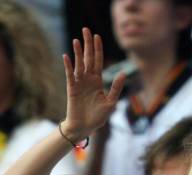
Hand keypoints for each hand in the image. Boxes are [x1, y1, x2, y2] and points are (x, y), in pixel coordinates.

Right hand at [61, 28, 125, 142]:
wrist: (84, 127)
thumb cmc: (98, 117)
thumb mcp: (111, 102)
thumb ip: (116, 88)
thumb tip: (124, 73)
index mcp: (98, 81)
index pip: (98, 61)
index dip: (98, 49)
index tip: (97, 36)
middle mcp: (88, 79)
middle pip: (88, 58)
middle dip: (88, 44)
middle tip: (86, 30)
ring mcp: (79, 83)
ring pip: (79, 64)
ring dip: (78, 52)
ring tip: (77, 40)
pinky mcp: (71, 88)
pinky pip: (70, 74)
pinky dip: (68, 66)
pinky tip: (67, 56)